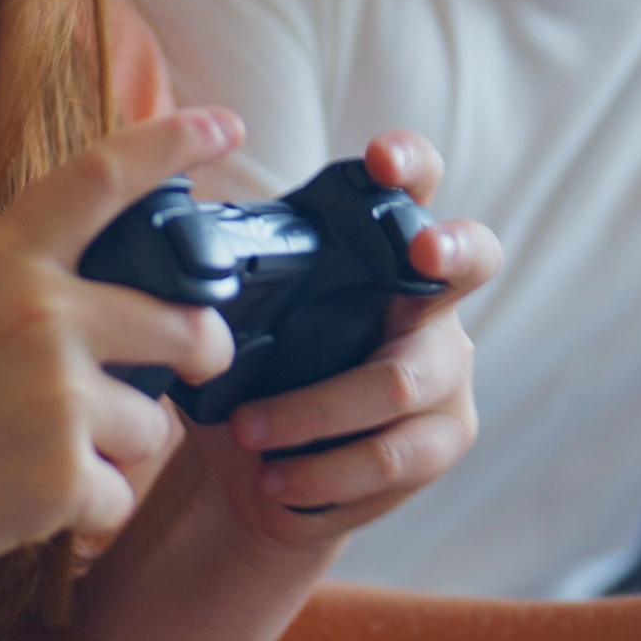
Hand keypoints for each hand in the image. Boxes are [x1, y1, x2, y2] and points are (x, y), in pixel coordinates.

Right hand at [0, 109, 239, 603]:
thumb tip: (50, 221)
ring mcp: (57, 399)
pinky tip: (29, 503)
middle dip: (207, 347)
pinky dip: (87, 510)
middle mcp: (43, 316)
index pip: (104, 178)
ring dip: (118, 446)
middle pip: (186, 323)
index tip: (226, 126)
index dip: (174, 143)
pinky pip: (121, 495)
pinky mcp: (62, 479)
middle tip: (200, 360)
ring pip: (154, 425)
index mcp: (5, 259)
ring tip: (44, 453)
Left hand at [184, 130, 501, 547]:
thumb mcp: (239, 323)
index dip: (410, 163)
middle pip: (473, 258)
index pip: (414, 185)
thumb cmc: (253, 376)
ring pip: (398, 383)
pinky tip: (277, 481)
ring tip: (248, 432)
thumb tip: (167, 255)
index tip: (382, 158)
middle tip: (422, 248)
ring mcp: (446, 371)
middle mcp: (430, 302)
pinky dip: (323, 472)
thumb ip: (228, 285)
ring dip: (312, 412)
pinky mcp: (443, 439)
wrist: (260, 478)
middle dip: (449, 247)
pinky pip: (390, 455)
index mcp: (379, 253)